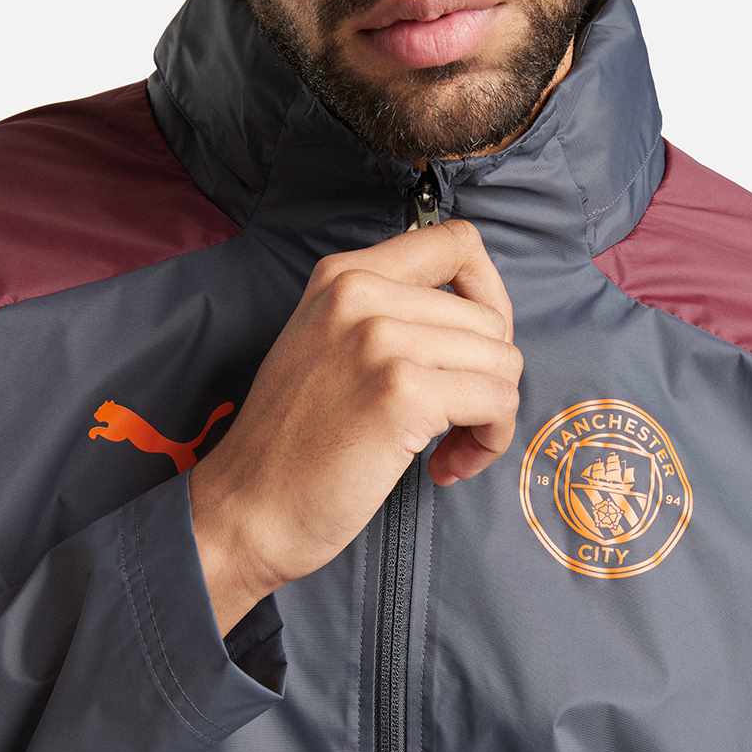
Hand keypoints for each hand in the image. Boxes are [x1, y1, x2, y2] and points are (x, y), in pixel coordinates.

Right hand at [189, 218, 521, 634]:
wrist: (248, 508)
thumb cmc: (293, 444)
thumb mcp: (326, 346)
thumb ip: (388, 317)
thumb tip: (481, 326)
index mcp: (345, 274)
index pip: (460, 243)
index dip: (492, 300)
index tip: (476, 354)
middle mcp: (362, 293)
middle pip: (491, 319)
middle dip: (491, 379)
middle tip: (454, 427)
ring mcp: (380, 340)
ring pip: (503, 363)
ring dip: (491, 417)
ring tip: (447, 450)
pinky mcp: (401, 392)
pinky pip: (496, 402)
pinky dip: (487, 442)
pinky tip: (444, 468)